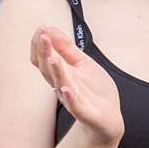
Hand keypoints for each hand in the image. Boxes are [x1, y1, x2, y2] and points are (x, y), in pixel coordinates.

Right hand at [31, 25, 122, 144]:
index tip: (40, 30)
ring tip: (52, 58)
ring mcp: (73, 99)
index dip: (40, 46)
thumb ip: (66, 47)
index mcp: (61, 73)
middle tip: (42, 37)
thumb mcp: (82, 63)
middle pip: (48, 69)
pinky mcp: (85, 112)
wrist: (108, 118)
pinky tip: (67, 88)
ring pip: (60, 84)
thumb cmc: (94, 91)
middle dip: (45, 53)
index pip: (43, 59)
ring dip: (55, 71)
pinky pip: (75, 106)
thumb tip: (49, 29)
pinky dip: (69, 97)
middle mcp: (63, 85)